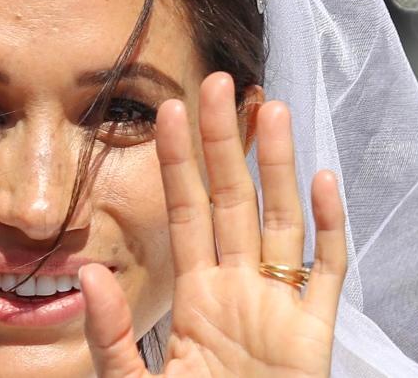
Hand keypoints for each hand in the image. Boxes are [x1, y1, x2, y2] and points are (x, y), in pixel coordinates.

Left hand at [79, 71, 346, 376]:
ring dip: (277, 167)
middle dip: (225, 142)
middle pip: (233, 201)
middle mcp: (239, 291)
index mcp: (195, 298)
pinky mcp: (315, 336)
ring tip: (269, 108)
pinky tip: (323, 181)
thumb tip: (87, 276)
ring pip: (280, 221)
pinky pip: (328, 274)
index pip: (185, 213)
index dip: (177, 162)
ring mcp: (280, 308)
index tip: (168, 109)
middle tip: (218, 81)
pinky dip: (330, 229)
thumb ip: (114, 335)